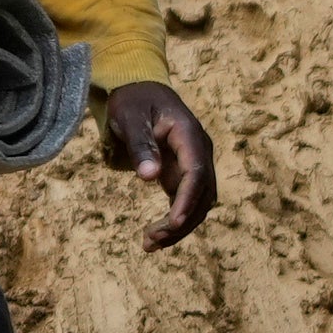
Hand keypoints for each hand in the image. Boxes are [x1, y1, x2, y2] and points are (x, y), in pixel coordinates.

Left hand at [101, 80, 216, 247]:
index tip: (171, 222)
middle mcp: (199, 152)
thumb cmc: (133, 100)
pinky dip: (174, 221)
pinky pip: (185, 202)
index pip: (197, 173)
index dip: (187, 201)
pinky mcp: (183, 174)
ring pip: (198, 204)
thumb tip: (150, 177)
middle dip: (181, 222)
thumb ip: (140, 144)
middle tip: (150, 240)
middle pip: (203, 195)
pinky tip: (155, 236)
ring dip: (179, 227)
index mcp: (189, 135)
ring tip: (150, 244)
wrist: (139, 88)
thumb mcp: (130, 117)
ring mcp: (194, 164)